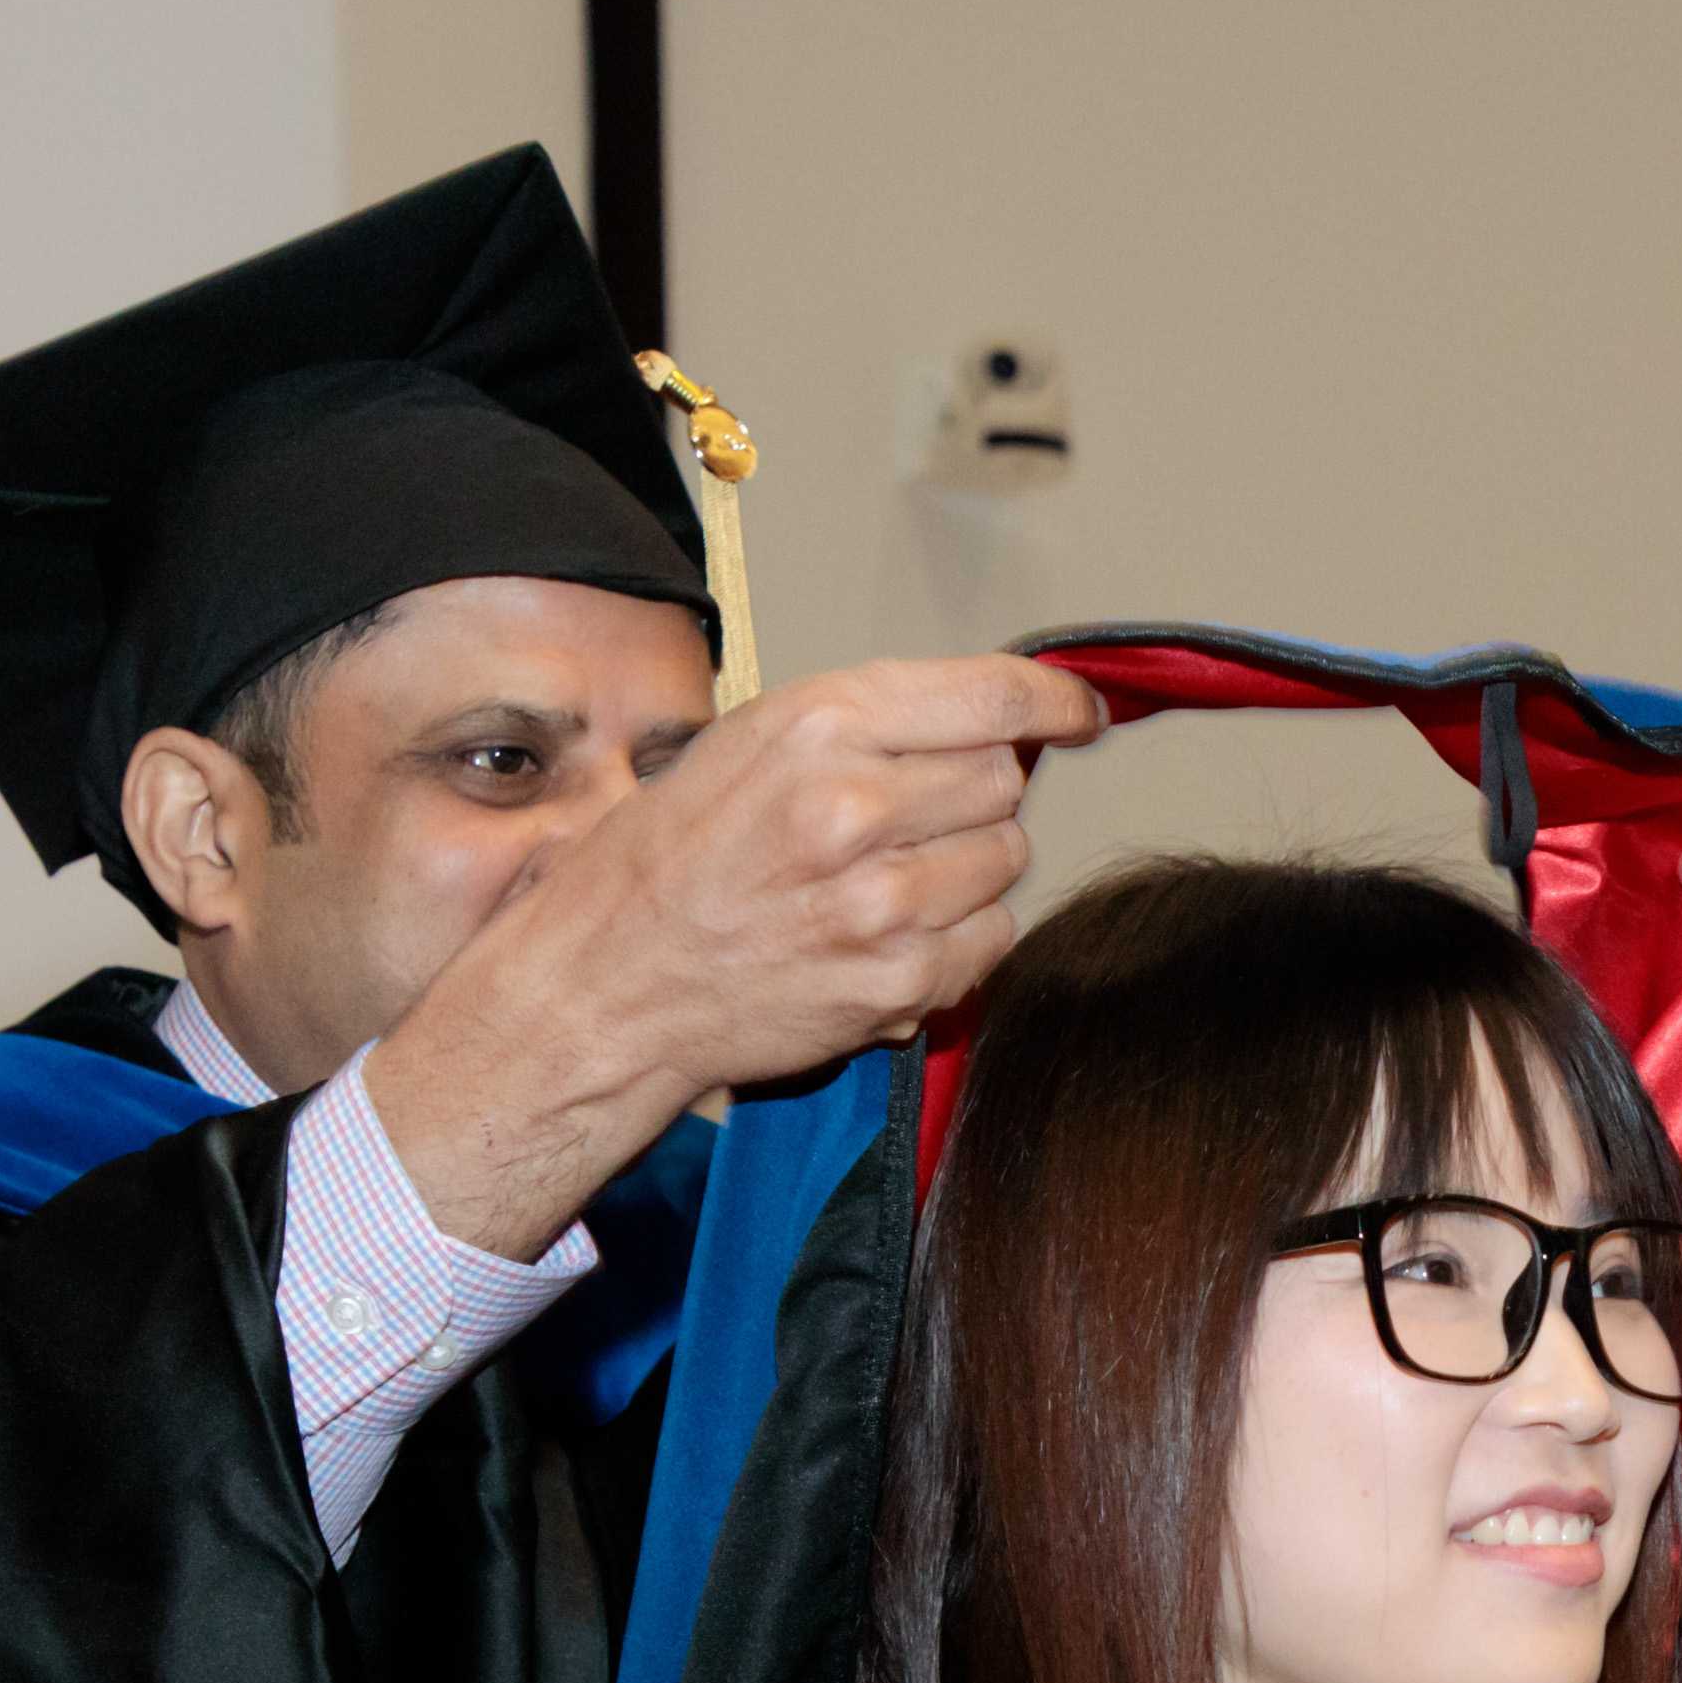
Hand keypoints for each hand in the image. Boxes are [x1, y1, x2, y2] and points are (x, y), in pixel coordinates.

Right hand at [370, 654, 1107, 1255]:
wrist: (606, 988)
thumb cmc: (660, 866)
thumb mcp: (743, 747)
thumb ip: (863, 728)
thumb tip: (984, 720)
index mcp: (816, 726)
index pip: (988, 695)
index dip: (1049, 700)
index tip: (1075, 711)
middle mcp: (854, 807)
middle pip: (1002, 780)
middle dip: (971, 796)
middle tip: (908, 822)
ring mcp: (881, 902)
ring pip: (1005, 859)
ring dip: (968, 868)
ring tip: (886, 882)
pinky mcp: (897, 981)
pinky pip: (991, 940)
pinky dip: (960, 939)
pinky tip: (889, 936)